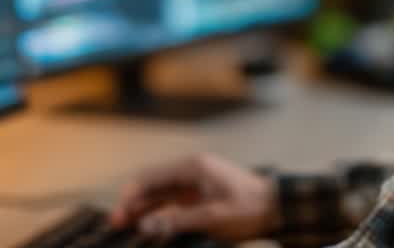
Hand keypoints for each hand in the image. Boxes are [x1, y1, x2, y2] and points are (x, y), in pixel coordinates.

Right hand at [109, 153, 280, 240]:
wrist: (278, 208)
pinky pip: (172, 204)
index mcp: (194, 167)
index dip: (132, 193)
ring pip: (160, 195)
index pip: (153, 176)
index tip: (118, 210)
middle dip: (133, 203)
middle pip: (153, 186)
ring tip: (124, 226)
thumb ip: (179, 220)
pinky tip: (147, 226)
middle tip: (115, 222)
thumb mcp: (214, 216)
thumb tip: (146, 225)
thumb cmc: (251, 207)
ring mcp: (195, 184)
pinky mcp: (199, 197)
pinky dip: (158, 214)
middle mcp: (191, 172)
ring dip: (143, 209)